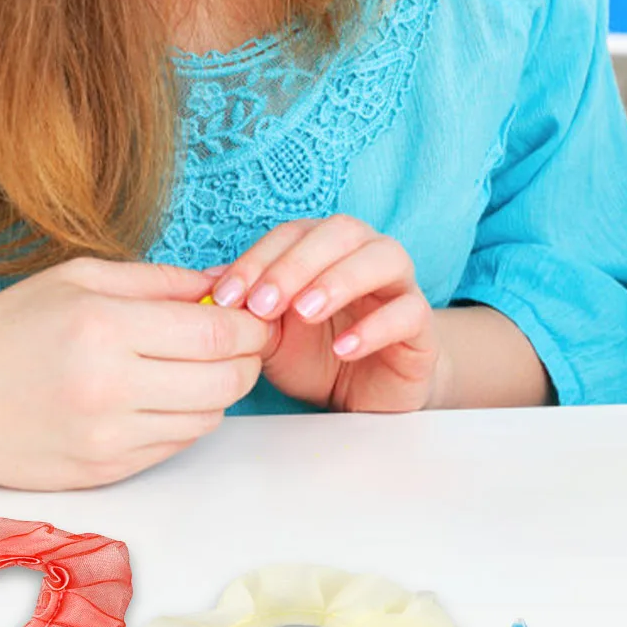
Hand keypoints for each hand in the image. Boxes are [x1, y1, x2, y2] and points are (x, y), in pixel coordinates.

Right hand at [0, 258, 272, 488]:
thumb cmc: (9, 328)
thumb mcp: (81, 278)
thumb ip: (161, 281)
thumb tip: (227, 283)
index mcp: (105, 328)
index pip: (217, 333)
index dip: (251, 326)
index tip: (254, 317)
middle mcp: (109, 388)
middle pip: (225, 381)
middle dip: (247, 359)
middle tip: (240, 343)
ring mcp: (106, 439)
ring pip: (208, 419)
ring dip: (220, 393)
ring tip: (199, 368)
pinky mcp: (102, 473)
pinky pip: (175, 446)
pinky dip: (186, 421)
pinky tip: (165, 397)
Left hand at [212, 216, 439, 412]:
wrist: (367, 395)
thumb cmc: (318, 355)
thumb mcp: (272, 335)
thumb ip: (248, 308)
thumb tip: (203, 285)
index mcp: (328, 248)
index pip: (294, 232)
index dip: (259, 258)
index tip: (225, 297)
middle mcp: (367, 255)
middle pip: (342, 231)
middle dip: (297, 263)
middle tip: (263, 304)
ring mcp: (400, 287)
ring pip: (385, 257)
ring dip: (340, 279)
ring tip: (305, 313)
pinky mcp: (422, 326)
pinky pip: (409, 312)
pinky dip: (376, 327)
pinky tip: (345, 347)